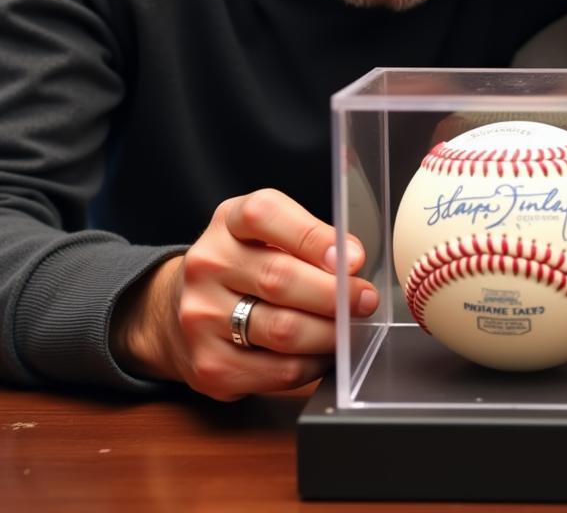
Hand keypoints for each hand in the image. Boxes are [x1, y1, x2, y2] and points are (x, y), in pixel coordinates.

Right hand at [110, 188, 378, 400]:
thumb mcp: (269, 232)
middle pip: (280, 279)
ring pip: (283, 330)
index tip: (353, 259)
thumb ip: (309, 238)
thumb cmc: (246, 263)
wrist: (180, 308)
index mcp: (229, 221)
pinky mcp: (209, 365)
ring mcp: (202, 317)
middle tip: (365, 300)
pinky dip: (312, 363)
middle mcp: (208, 264)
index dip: (315, 237)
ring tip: (350, 328)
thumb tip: (352, 263)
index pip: (267, 216)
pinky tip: (323, 352)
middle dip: (335, 294)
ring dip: (329, 333)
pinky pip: (278, 371)